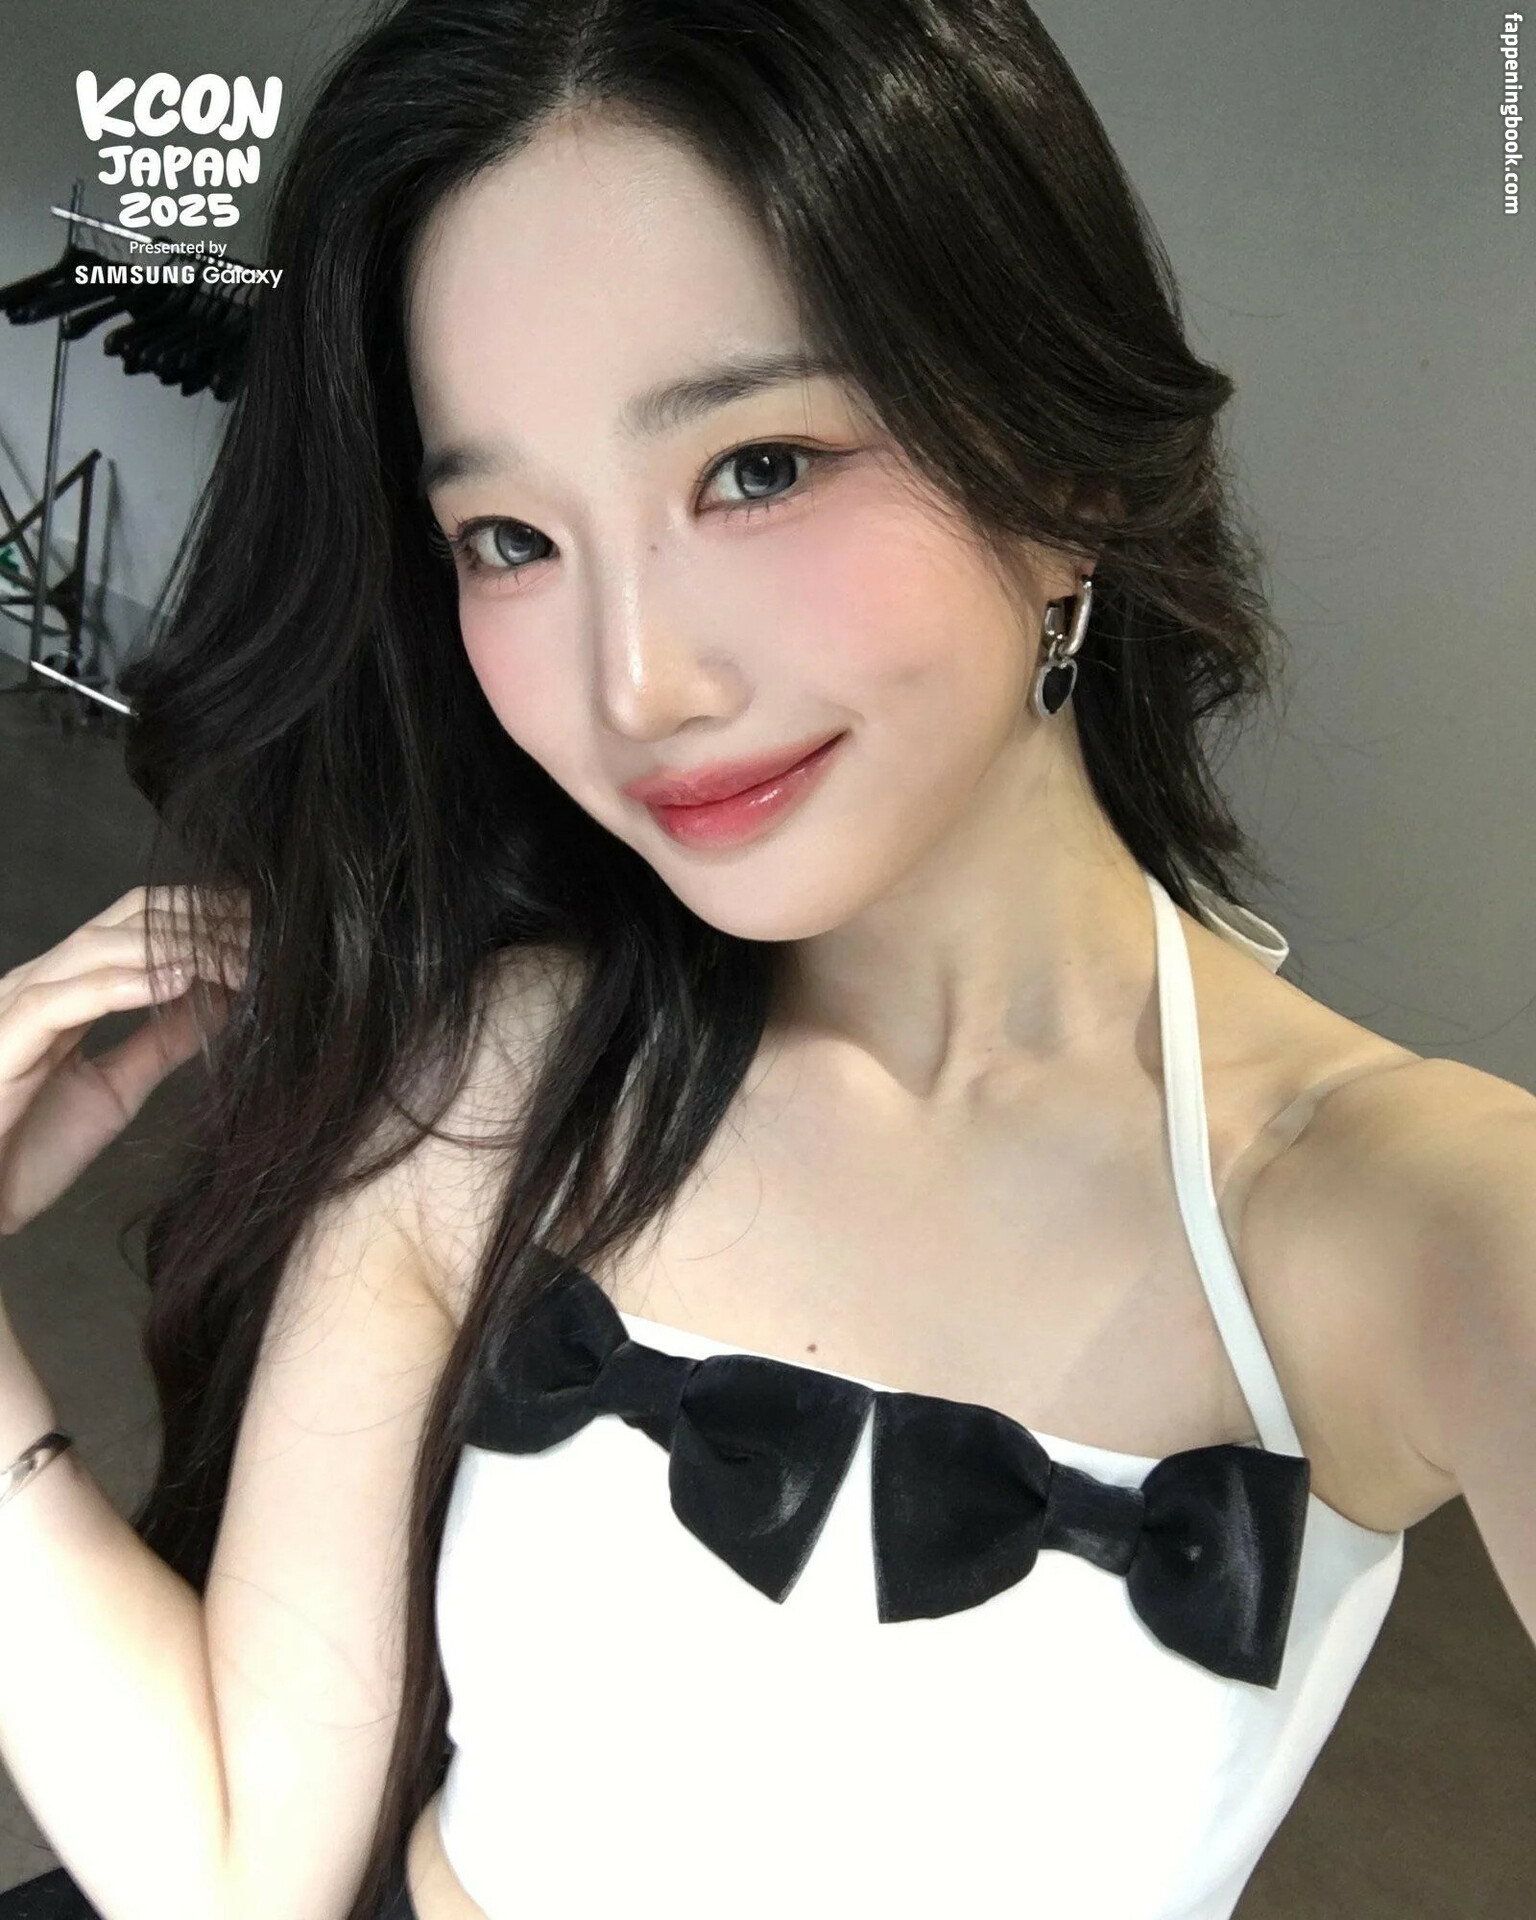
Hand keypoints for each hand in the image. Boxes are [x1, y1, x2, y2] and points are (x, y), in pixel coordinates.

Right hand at [0, 885, 248, 1236]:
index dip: (206, 915)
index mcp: (67, 988)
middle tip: (270, 929)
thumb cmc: (25, 1150)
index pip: (142, 921)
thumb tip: (220, 1002)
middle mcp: (40, 983)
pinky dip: (120, 983)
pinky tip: (176, 979)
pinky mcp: (0, 1044)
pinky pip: (59, 999)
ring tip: (238, 956)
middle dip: (202, 918)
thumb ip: (160, 1041)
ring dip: (176, 945)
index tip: (269, 925)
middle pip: (127, 918)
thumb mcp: (114, 1088)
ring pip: (98, 946)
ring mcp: (15, 1007)